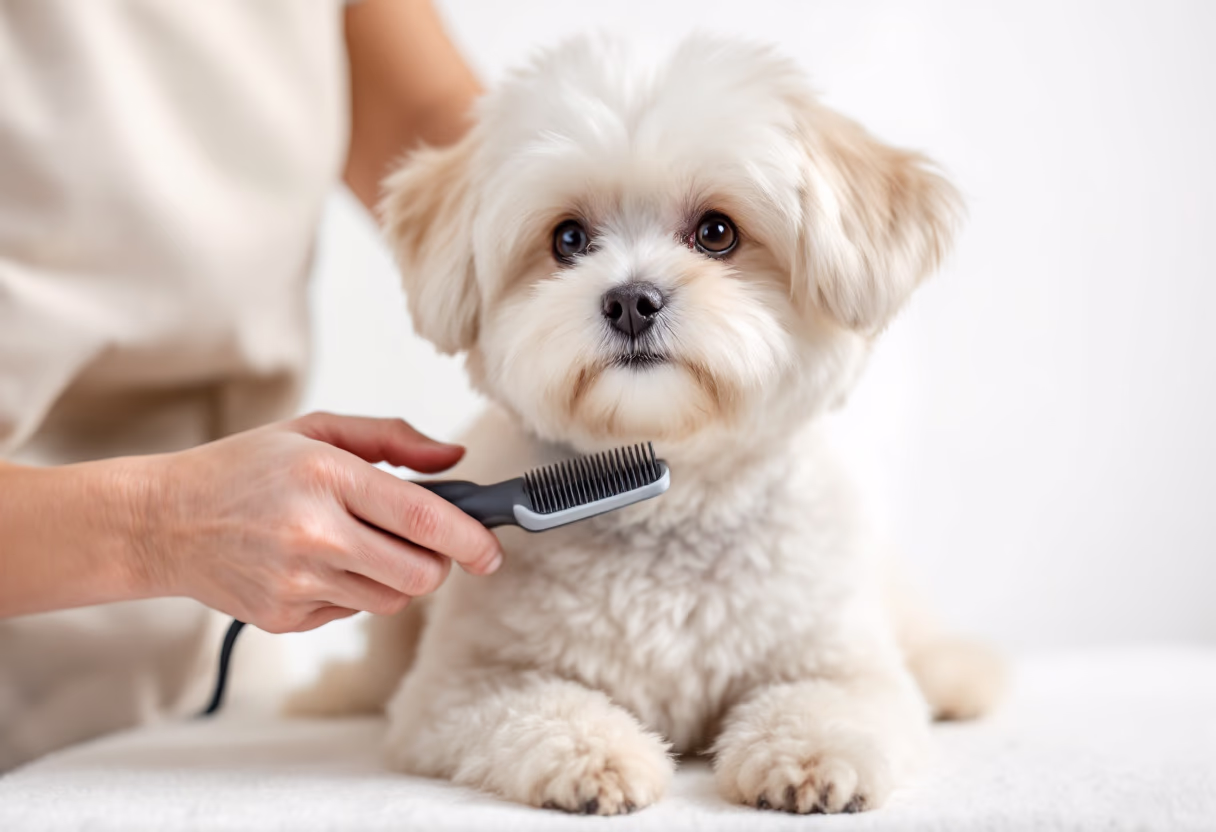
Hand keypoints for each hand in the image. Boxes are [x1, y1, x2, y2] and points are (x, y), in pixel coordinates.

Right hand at [134, 412, 502, 632]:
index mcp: (326, 477)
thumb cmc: (246, 469)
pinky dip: (353, 591)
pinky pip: (351, 612)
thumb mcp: (316, 431)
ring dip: (396, 578)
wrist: (163, 521)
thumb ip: (393, 439)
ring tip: (359, 545)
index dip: (469, 537)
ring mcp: (297, 582)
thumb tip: (453, 459)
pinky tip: (320, 564)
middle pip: (419, 573)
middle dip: (438, 563)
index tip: (493, 549)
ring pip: (391, 599)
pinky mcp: (286, 617)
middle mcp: (314, 534)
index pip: (421, 516)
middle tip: (426, 544)